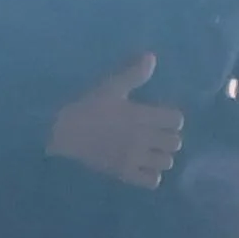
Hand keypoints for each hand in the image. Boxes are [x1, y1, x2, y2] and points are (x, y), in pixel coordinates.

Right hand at [47, 54, 183, 187]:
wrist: (62, 132)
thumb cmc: (88, 107)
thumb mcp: (111, 88)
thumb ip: (134, 75)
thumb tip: (152, 57)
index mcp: (140, 115)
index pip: (176, 120)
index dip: (171, 118)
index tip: (162, 118)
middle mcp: (142, 138)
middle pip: (175, 142)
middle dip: (168, 137)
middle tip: (156, 135)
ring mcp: (133, 158)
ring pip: (167, 162)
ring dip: (161, 156)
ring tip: (150, 152)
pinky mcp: (124, 173)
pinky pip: (152, 181)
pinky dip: (151, 175)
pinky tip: (142, 167)